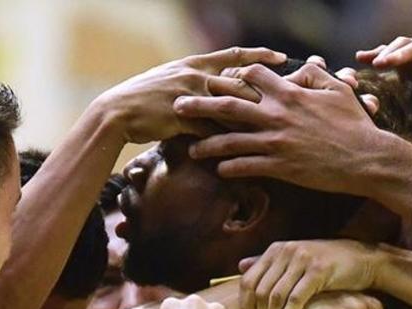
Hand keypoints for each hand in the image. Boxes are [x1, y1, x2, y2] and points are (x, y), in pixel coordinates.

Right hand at [96, 47, 286, 143]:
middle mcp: (196, 75)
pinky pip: (216, 130)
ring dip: (257, 118)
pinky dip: (233, 140)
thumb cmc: (145, 99)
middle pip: (241, 82)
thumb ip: (198, 82)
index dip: (260, 56)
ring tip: (281, 128)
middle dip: (270, 91)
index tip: (283, 58)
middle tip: (295, 98)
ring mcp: (191, 95)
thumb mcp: (173, 81)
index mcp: (195, 63)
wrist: (116, 113)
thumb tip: (220, 88)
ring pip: (233, 106)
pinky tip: (252, 150)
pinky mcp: (184, 117)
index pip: (234, 55)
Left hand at [175, 63, 386, 194]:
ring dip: (206, 143)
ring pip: (230, 140)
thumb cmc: (356, 125)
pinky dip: (229, 168)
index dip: (235, 76)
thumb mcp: (339, 91)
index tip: (223, 82)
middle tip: (178, 105)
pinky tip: (220, 169)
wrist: (367, 159)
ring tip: (190, 147)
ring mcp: (276, 142)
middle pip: (227, 106)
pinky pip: (246, 166)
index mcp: (289, 94)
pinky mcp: (281, 167)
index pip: (251, 76)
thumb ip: (315, 76)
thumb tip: (300, 67)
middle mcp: (277, 116)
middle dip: (199, 104)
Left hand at [237, 239, 380, 308]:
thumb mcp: (297, 260)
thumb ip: (269, 262)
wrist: (364, 259)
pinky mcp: (318, 271)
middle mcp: (286, 251)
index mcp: (277, 249)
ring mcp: (302, 259)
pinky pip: (295, 299)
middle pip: (260, 289)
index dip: (246, 303)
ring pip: (275, 295)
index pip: (248, 279)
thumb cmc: (329, 263)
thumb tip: (240, 266)